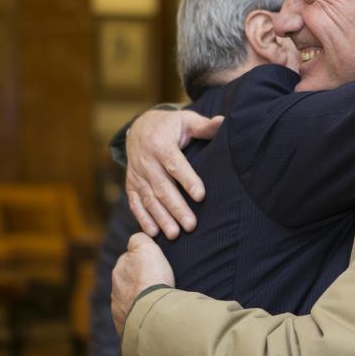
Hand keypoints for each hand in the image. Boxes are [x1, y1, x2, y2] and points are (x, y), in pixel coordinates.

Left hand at [111, 232, 175, 335]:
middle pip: (129, 280)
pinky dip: (143, 316)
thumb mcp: (146, 248)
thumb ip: (139, 239)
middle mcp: (115, 288)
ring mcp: (119, 309)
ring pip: (132, 300)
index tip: (157, 265)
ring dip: (142, 299)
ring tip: (159, 301)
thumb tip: (137, 240)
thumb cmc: (151, 279)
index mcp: (119, 269)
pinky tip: (154, 315)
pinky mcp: (125, 326)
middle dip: (141, 281)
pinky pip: (135, 318)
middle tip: (160, 283)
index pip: (130, 259)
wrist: (151, 312)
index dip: (145, 260)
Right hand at [125, 109, 222, 239]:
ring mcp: (137, 174)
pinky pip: (135, 203)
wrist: (138, 127)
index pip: (175, 164)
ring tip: (175, 234)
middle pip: (163, 187)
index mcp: (160, 144)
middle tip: (191, 225)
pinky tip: (153, 233)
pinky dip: (142, 218)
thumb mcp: (186, 120)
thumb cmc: (169, 126)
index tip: (201, 196)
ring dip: (161, 218)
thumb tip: (223, 121)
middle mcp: (146, 161)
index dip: (188, 180)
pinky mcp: (131, 184)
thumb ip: (204, 126)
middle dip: (176, 207)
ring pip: (149, 199)